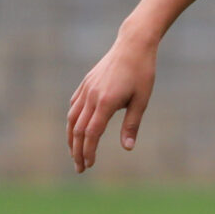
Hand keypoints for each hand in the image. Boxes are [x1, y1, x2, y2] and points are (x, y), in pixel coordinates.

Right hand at [66, 36, 157, 172]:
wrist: (133, 45)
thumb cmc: (142, 72)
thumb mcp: (142, 100)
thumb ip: (132, 125)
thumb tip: (127, 148)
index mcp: (106, 102)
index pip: (91, 133)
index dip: (88, 151)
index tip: (89, 165)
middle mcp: (92, 96)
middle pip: (77, 130)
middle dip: (77, 151)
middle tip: (80, 168)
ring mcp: (87, 89)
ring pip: (72, 118)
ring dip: (71, 138)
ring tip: (74, 153)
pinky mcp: (86, 83)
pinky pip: (75, 105)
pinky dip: (72, 120)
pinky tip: (75, 129)